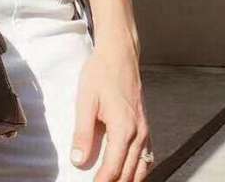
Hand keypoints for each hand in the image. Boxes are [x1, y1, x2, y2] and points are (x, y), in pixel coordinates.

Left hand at [71, 38, 151, 181]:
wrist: (119, 55)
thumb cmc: (101, 73)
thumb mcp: (85, 101)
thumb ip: (82, 133)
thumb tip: (78, 160)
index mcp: (123, 128)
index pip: (113, 168)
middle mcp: (139, 133)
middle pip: (130, 173)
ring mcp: (145, 130)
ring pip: (142, 168)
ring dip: (128, 180)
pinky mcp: (145, 125)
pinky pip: (147, 156)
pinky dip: (139, 169)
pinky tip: (129, 171)